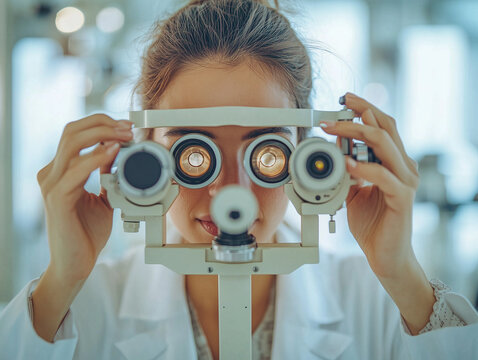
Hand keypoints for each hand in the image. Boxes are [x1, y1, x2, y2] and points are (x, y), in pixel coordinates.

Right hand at [36, 114, 132, 285]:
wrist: (75, 263)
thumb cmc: (85, 232)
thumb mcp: (103, 197)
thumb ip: (105, 176)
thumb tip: (118, 155)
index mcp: (60, 170)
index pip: (76, 133)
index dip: (101, 124)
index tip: (126, 126)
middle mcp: (52, 173)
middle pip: (72, 131)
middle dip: (103, 124)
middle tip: (128, 127)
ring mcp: (52, 185)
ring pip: (72, 143)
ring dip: (102, 135)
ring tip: (125, 136)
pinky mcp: (56, 199)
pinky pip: (75, 170)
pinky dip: (95, 157)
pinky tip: (112, 153)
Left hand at [320, 93, 419, 278]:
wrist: (385, 255)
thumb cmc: (373, 223)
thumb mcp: (353, 191)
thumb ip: (348, 171)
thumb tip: (334, 150)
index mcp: (394, 162)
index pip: (383, 125)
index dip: (364, 109)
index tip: (343, 99)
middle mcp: (403, 167)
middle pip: (385, 127)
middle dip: (359, 112)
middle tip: (337, 106)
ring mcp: (405, 181)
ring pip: (384, 144)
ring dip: (356, 133)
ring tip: (334, 129)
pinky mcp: (402, 198)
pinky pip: (383, 176)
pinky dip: (363, 167)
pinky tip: (347, 164)